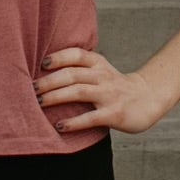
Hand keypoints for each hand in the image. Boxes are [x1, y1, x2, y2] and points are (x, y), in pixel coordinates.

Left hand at [37, 45, 169, 134]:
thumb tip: (44, 73)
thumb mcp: (101, 70)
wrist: (148, 99)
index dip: (58, 56)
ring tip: (39, 103)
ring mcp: (109, 95)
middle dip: (49, 81)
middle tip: (31, 89)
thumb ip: (80, 68)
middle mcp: (103, 76)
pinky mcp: (114, 114)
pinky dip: (73, 122)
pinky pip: (90, 117)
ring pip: (78, 91)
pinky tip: (59, 126)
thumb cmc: (116, 86)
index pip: (76, 54)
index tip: (42, 63)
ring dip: (56, 97)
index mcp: (99, 64)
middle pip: (72, 74)